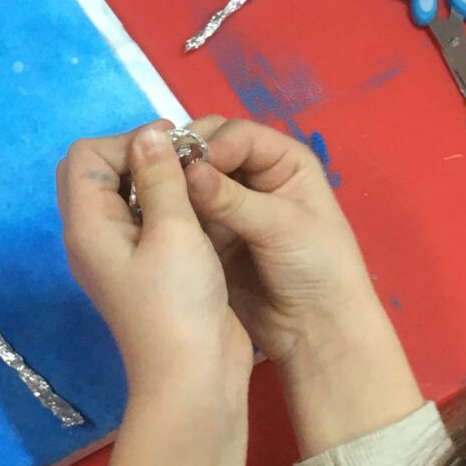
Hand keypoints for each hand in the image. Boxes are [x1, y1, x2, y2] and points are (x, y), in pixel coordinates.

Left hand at [56, 124, 251, 465]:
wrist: (193, 378)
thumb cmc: (179, 304)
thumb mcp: (174, 232)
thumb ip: (159, 179)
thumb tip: (149, 135)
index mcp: (88, 224)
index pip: (86, 154)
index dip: (128, 141)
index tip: (175, 150)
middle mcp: (95, 235)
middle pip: (99, 171)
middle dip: (141, 155)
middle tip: (186, 160)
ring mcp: (119, 253)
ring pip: (126, 194)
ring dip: (158, 180)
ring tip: (199, 181)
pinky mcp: (146, 267)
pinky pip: (146, 219)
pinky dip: (169, 205)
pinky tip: (205, 210)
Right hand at [183, 119, 423, 456]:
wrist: (316, 330)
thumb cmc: (318, 269)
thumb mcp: (282, 228)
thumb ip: (234, 200)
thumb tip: (189, 172)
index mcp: (284, 161)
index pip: (240, 135)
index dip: (212, 144)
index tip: (191, 166)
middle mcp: (254, 176)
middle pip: (209, 151)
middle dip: (185, 159)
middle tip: (159, 174)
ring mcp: (229, 206)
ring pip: (191, 182)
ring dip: (172, 185)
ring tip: (147, 194)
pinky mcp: (210, 236)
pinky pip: (184, 214)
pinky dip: (169, 212)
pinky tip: (150, 216)